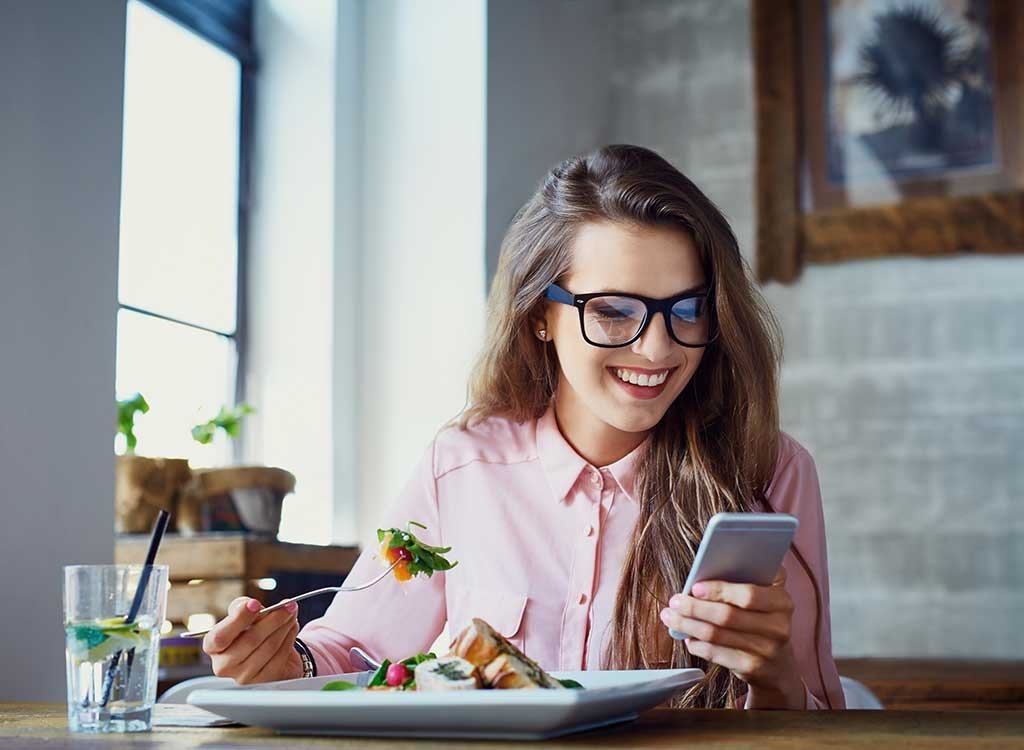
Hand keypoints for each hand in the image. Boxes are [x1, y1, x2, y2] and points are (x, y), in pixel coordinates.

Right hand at [202, 597, 303, 683]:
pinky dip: (289, 638)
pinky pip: (280, 656)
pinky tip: (292, 627)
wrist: (267, 653)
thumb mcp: (242, 615)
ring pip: (269, 647)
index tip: (255, 603)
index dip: (238, 619)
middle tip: (287, 605)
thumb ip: (242, 606)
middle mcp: (224, 665)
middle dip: (273, 619)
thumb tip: (250, 605)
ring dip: (285, 626)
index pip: (220, 636)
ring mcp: (243, 677)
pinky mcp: (264, 682)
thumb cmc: (250, 631)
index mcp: (213, 647)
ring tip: (291, 613)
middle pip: (250, 640)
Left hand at [660, 565, 803, 704]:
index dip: (719, 590)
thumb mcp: (764, 598)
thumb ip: (744, 581)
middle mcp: (779, 626)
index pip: (749, 594)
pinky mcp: (753, 668)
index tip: (695, 587)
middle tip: (675, 601)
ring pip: (717, 635)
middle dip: (695, 608)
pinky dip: (697, 644)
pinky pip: (716, 654)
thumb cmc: (762, 620)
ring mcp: (767, 650)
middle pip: (728, 616)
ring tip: (671, 617)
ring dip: (688, 625)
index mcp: (782, 601)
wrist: (778, 665)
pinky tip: (687, 637)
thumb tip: (702, 576)